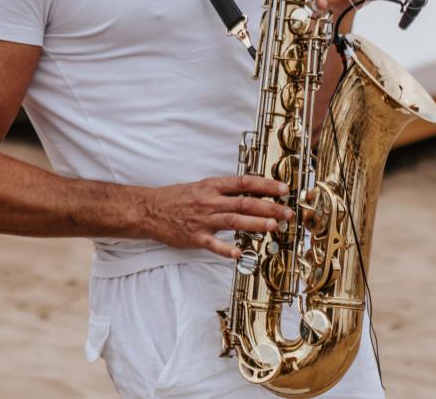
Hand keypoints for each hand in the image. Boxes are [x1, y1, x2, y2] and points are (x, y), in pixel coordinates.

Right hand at [142, 175, 293, 258]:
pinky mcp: (194, 237)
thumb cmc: (177, 197)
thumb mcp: (202, 186)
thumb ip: (224, 190)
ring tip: (273, 226)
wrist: (149, 210)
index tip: (283, 189)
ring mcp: (202, 219)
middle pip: (244, 203)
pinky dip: (226, 249)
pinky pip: (213, 244)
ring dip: (255, 224)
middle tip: (287, 212)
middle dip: (269, 207)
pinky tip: (240, 253)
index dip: (266, 185)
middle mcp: (210, 201)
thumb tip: (250, 192)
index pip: (245, 183)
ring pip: (233, 221)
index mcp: (213, 186)